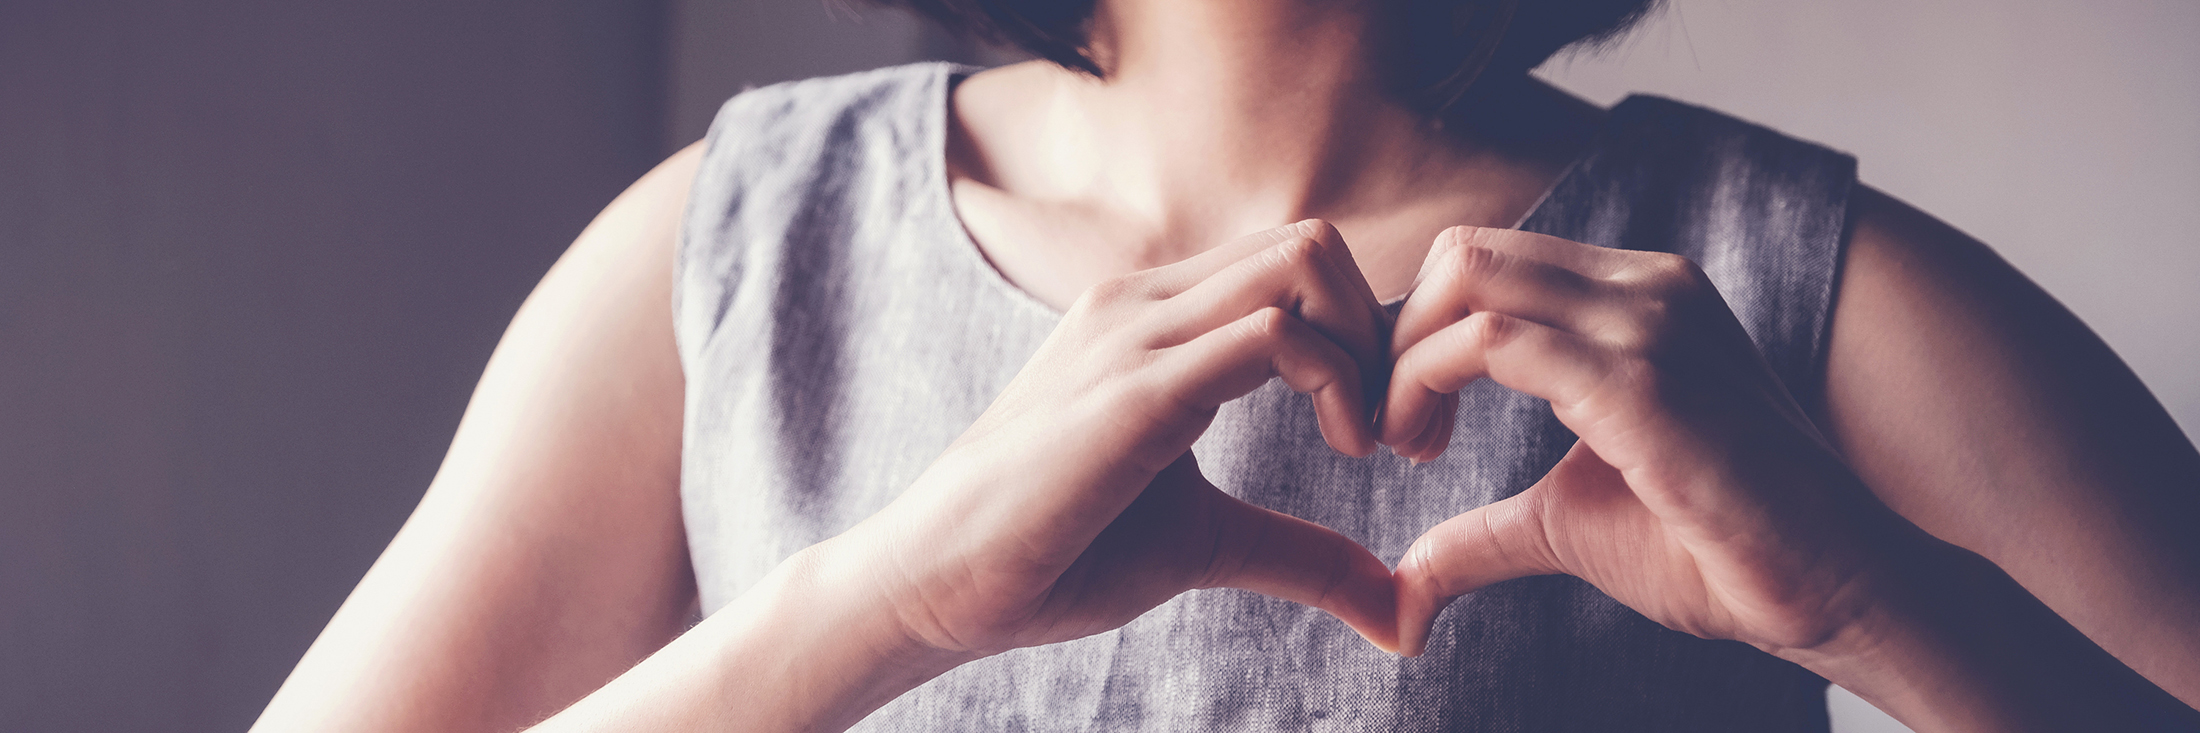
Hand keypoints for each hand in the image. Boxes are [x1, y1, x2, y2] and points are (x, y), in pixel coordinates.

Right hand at [817, 220, 1402, 662]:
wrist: (938, 580)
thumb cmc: (1057, 551)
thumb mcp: (1208, 543)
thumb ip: (1302, 553)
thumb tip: (1401, 610)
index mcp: (1154, 317)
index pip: (1293, 263)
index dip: (1366, 337)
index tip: (1387, 433)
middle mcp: (1144, 301)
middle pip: (1312, 242)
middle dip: (1385, 332)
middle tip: (1398, 434)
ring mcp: (1137, 333)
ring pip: (1302, 263)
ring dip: (1370, 351)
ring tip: (1372, 443)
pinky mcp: (1136, 388)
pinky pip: (1272, 334)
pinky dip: (1338, 382)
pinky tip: (1344, 450)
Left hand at [1382, 226, 1902, 656]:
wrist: (1834, 586)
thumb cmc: (1716, 549)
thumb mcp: (1569, 522)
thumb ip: (1484, 531)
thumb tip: (1406, 583)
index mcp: (1636, 296)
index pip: (1487, 262)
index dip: (1420, 333)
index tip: (1407, 424)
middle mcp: (1645, 286)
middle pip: (1464, 252)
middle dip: (1398, 336)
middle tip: (1396, 432)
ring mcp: (1649, 322)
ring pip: (1469, 278)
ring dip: (1405, 361)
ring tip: (1410, 446)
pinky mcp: (1642, 380)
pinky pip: (1495, 342)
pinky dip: (1427, 383)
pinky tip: (1429, 452)